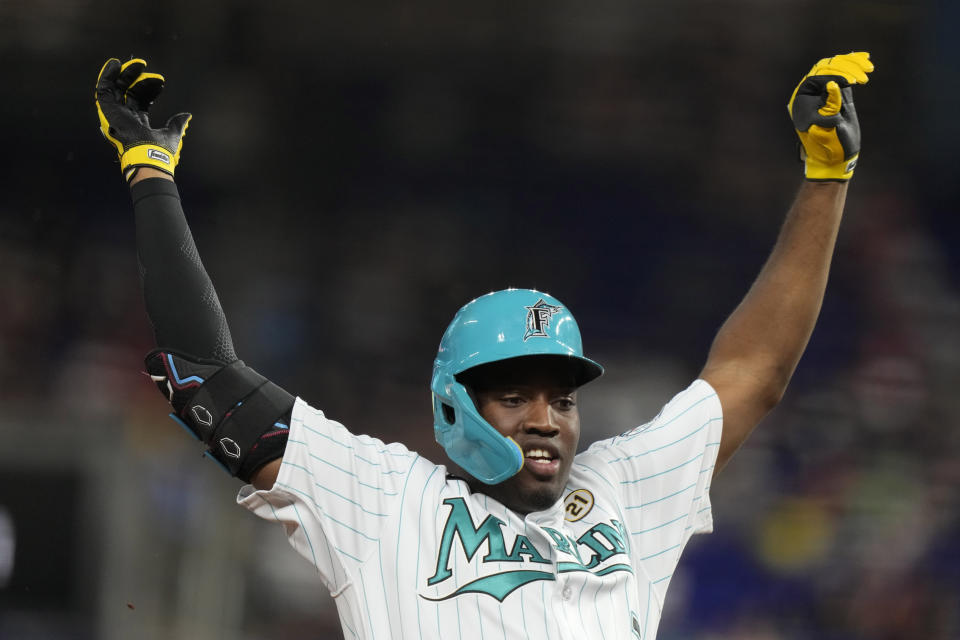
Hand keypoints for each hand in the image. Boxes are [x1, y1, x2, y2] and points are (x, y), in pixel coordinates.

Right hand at [95, 58, 191, 181]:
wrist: (151, 155)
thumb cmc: (161, 151)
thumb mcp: (172, 133)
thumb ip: (178, 124)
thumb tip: (187, 116)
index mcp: (138, 122)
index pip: (140, 99)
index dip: (149, 88)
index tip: (160, 82)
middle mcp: (125, 116)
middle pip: (128, 91)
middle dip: (138, 78)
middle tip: (146, 67)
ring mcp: (116, 113)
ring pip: (116, 88)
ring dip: (125, 74)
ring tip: (136, 63)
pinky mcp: (107, 109)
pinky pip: (103, 89)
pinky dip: (107, 75)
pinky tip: (115, 64)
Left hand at [787, 52, 873, 180]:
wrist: (835, 158)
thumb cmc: (827, 146)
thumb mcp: (828, 128)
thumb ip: (830, 106)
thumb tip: (832, 84)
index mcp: (801, 101)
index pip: (815, 78)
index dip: (834, 76)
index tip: (852, 82)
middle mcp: (809, 94)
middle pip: (825, 68)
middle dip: (845, 68)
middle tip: (863, 77)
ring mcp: (822, 92)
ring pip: (835, 67)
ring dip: (852, 64)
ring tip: (868, 68)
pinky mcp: (836, 94)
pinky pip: (842, 75)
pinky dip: (854, 65)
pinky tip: (865, 59)